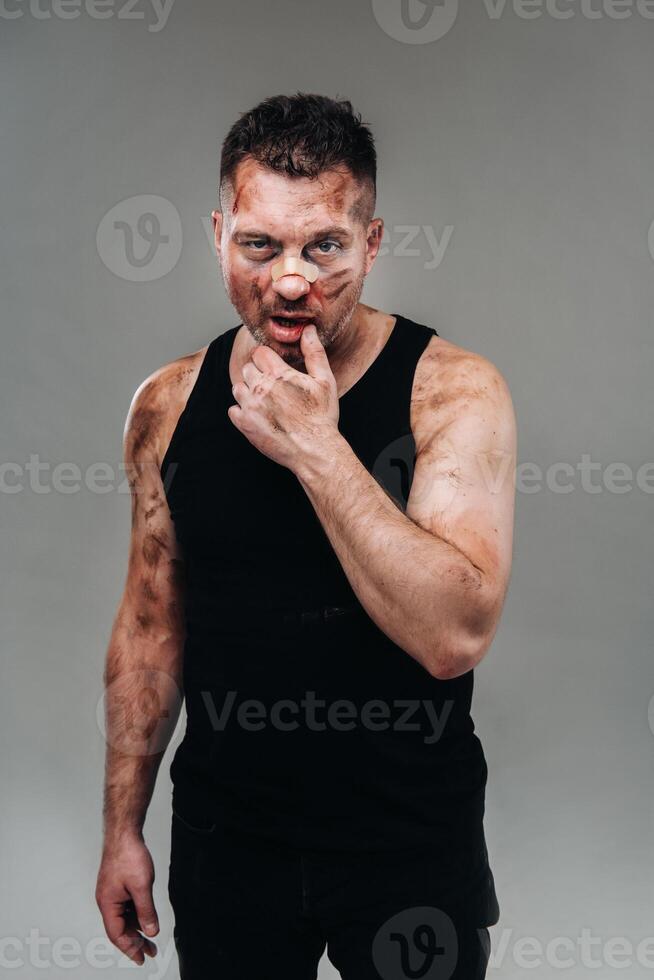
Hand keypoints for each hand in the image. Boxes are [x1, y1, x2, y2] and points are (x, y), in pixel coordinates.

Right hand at [95, 835, 158, 965]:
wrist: (124, 832)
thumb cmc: (127, 855)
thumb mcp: (142, 887)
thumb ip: (146, 911)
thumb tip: (151, 930)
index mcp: (108, 903)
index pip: (117, 934)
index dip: (130, 948)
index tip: (141, 959)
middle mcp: (107, 900)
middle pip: (120, 928)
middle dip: (135, 942)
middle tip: (149, 953)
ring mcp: (112, 893)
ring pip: (125, 917)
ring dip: (137, 928)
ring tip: (151, 940)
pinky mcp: (119, 885)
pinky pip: (127, 906)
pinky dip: (136, 915)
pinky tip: (146, 919)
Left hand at [228, 323, 340, 471]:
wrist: (314, 450)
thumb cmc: (322, 416)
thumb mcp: (325, 380)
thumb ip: (314, 352)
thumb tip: (308, 329)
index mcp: (279, 374)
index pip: (260, 353)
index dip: (267, 359)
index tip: (275, 369)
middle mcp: (261, 388)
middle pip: (247, 369)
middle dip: (257, 374)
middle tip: (273, 387)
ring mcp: (250, 407)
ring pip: (237, 388)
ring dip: (248, 391)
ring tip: (265, 402)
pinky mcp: (244, 424)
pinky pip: (233, 410)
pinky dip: (242, 411)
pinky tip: (258, 416)